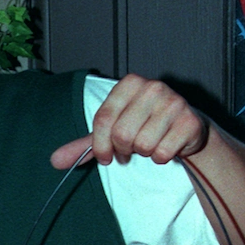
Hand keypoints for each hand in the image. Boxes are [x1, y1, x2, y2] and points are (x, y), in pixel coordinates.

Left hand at [51, 74, 209, 169]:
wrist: (184, 128)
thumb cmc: (142, 126)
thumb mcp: (110, 132)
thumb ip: (83, 146)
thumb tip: (54, 161)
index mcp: (129, 83)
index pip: (103, 120)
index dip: (100, 145)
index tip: (105, 155)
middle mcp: (153, 87)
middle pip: (122, 134)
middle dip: (123, 150)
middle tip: (131, 149)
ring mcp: (174, 102)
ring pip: (143, 145)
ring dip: (143, 153)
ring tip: (150, 143)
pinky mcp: (190, 121)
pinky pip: (162, 152)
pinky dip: (161, 157)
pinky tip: (166, 145)